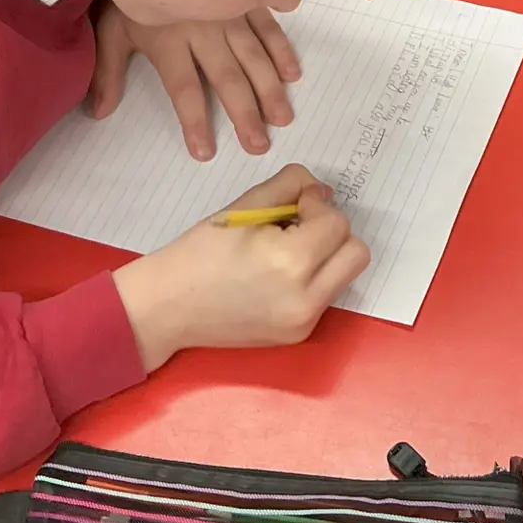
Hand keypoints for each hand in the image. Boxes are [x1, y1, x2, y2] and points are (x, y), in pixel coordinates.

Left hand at [88, 1, 301, 159]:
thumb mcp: (110, 30)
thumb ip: (107, 72)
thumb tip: (98, 113)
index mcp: (169, 41)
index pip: (184, 89)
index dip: (195, 121)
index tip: (205, 152)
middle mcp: (203, 29)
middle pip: (227, 77)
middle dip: (245, 114)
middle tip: (259, 145)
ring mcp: (228, 11)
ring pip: (254, 55)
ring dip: (270, 88)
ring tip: (282, 118)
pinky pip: (267, 25)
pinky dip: (281, 48)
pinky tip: (292, 73)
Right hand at [112, 164, 370, 371]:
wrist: (166, 308)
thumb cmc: (199, 253)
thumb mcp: (244, 206)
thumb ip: (290, 187)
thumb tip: (323, 192)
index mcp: (290, 263)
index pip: (337, 223)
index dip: (316, 207)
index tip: (292, 207)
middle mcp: (305, 299)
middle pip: (355, 252)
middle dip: (331, 231)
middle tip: (295, 227)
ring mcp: (303, 323)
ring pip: (346, 275)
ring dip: (327, 255)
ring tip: (286, 251)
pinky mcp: (297, 335)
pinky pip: (326, 295)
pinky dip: (313, 278)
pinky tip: (278, 274)